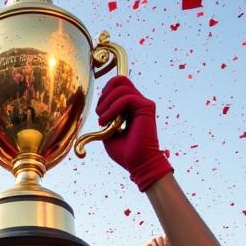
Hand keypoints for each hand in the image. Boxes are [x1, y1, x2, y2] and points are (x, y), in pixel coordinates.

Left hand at [95, 76, 171, 190]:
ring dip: (107, 102)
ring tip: (103, 120)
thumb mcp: (108, 134)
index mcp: (131, 107)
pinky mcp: (147, 107)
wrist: (139, 165)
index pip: (118, 85)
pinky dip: (113, 108)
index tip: (100, 113)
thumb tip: (99, 107)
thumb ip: (106, 118)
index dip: (105, 93)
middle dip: (105, 93)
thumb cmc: (125, 153)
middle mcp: (138, 102)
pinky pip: (126, 97)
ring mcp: (144, 103)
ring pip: (122, 86)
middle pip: (120, 80)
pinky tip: (108, 122)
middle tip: (100, 112)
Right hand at [144, 235, 173, 245]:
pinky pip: (151, 241)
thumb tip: (171, 235)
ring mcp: (152, 244)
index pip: (167, 236)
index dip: (169, 241)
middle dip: (165, 244)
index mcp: (164, 244)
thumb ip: (171, 243)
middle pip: (162, 236)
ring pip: (157, 237)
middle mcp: (158, 243)